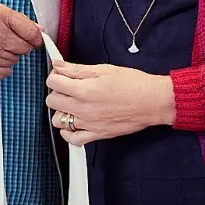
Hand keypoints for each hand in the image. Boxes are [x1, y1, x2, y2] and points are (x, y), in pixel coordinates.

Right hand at [0, 2, 42, 79]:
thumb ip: (16, 19)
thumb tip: (36, 29)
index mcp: (1, 19)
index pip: (32, 33)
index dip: (35, 36)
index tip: (33, 38)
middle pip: (24, 49)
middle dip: (18, 44)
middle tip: (5, 38)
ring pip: (14, 61)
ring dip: (8, 55)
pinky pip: (4, 73)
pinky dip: (0, 67)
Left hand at [46, 60, 176, 145]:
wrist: (153, 101)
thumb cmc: (133, 84)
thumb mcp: (104, 70)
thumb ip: (77, 69)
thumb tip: (58, 65)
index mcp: (84, 89)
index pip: (53, 82)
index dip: (56, 75)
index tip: (62, 74)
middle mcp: (83, 109)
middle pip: (51, 101)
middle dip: (57, 91)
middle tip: (69, 87)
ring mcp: (89, 124)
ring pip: (58, 121)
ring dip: (62, 111)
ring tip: (73, 104)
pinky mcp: (97, 135)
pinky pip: (72, 139)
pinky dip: (69, 132)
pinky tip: (76, 121)